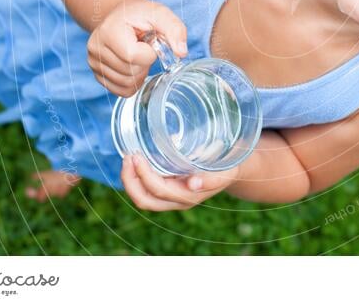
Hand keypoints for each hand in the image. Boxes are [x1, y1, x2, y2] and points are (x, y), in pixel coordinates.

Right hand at [87, 0, 187, 96]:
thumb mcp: (160, 14)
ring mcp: (94, 63)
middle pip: (130, 72)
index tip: (149, 41)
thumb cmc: (141, 15)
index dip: (149, 53)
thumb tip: (181, 52)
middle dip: (145, 63)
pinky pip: (121, 91)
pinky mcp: (97, 74)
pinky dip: (133, 82)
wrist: (121, 16)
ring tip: (137, 54)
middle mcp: (95, 48)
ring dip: (140, 73)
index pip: (133, 56)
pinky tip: (133, 65)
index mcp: (109, 31)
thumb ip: (174, 29)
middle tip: (143, 47)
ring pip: (127, 85)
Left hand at [121, 153, 239, 210]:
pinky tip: (135, 161)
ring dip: (130, 180)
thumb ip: (211, 179)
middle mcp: (177, 201)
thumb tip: (193, 184)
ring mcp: (171, 198)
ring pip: (142, 198)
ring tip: (128, 158)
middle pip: (145, 200)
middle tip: (128, 157)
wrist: (231, 170)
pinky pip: (145, 190)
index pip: (158, 191)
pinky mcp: (167, 190)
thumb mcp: (225, 172)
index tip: (138, 156)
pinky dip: (136, 177)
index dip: (144, 175)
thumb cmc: (227, 168)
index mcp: (188, 196)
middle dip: (130, 180)